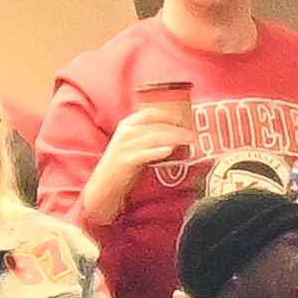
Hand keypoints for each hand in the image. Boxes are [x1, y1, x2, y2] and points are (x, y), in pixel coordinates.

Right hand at [80, 107, 194, 224]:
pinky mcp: (126, 160)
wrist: (104, 184)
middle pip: (156, 126)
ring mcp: (125, 146)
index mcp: (127, 125)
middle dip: (176, 129)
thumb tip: (174, 134)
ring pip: (154, 137)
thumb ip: (149, 137)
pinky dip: (158, 151)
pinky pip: (145, 153)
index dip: (168, 115)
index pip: (150, 113)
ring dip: (174, 138)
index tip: (184, 119)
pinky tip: (170, 151)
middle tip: (193, 135)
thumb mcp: (134, 145)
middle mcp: (125, 132)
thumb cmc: (123, 166)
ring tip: (188, 141)